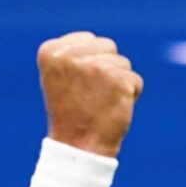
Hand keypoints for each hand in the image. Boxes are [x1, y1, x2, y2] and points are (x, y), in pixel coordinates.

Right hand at [36, 31, 142, 156]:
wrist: (77, 147)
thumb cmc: (70, 112)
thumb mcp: (61, 76)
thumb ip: (75, 53)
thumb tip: (101, 44)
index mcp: (50, 51)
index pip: (87, 39)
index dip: (87, 62)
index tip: (75, 85)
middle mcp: (71, 56)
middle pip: (107, 46)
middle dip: (105, 67)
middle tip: (90, 94)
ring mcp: (95, 67)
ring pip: (122, 63)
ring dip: (117, 82)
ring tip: (99, 102)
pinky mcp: (118, 80)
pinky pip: (135, 81)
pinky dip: (130, 95)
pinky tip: (113, 108)